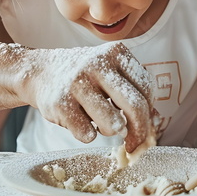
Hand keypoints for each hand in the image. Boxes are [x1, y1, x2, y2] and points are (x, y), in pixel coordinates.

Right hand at [22, 42, 154, 151]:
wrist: (39, 71)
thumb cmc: (83, 77)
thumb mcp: (109, 74)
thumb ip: (132, 93)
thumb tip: (156, 124)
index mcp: (115, 52)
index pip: (146, 87)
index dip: (149, 111)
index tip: (144, 124)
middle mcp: (98, 64)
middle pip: (135, 106)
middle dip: (139, 131)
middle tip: (134, 143)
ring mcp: (78, 83)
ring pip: (113, 124)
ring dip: (110, 131)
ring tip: (99, 123)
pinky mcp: (60, 103)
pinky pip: (88, 134)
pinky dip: (88, 134)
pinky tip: (80, 122)